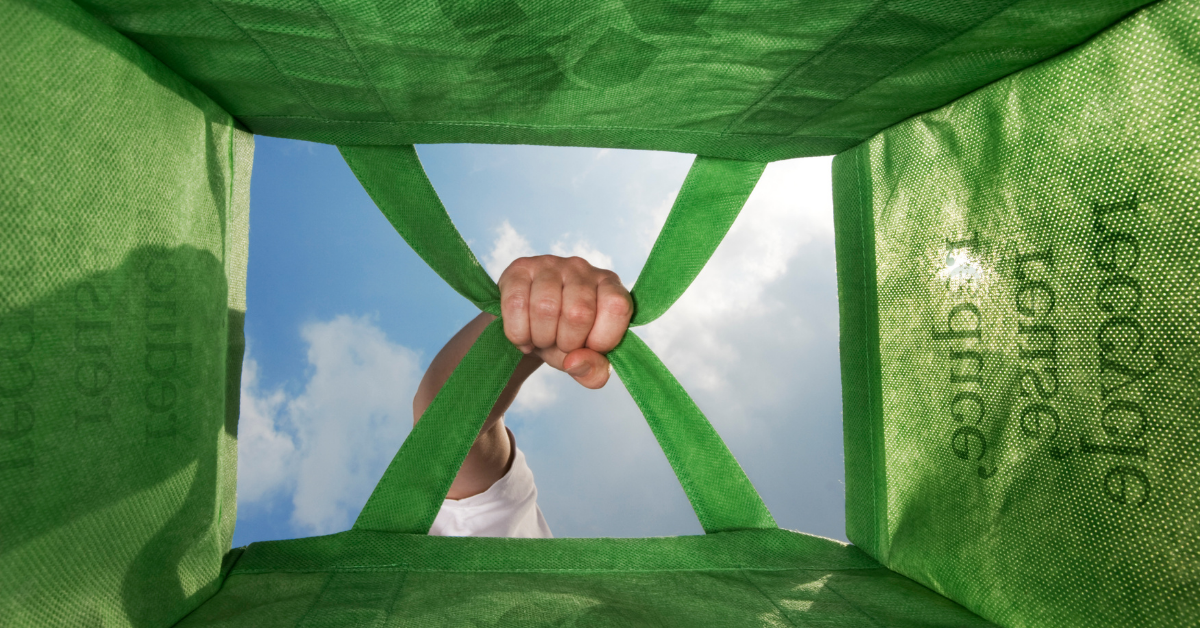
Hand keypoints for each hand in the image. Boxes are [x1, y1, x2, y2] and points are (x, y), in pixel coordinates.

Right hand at [498, 255, 632, 388]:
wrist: (529, 326)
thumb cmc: (565, 339)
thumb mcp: (585, 361)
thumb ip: (593, 371)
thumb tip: (574, 361)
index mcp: (609, 286)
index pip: (617, 307)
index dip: (602, 338)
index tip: (588, 348)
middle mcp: (582, 268)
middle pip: (579, 312)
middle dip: (567, 343)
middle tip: (560, 345)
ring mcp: (550, 264)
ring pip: (545, 308)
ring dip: (541, 338)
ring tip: (541, 340)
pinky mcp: (520, 267)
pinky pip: (516, 303)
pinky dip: (518, 332)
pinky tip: (523, 336)